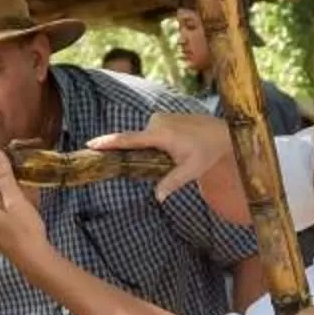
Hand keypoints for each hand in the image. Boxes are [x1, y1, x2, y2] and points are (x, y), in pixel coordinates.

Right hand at [89, 112, 231, 202]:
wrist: (222, 132)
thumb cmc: (207, 151)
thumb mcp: (191, 170)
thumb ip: (172, 182)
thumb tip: (158, 197)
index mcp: (161, 134)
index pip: (129, 140)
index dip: (109, 142)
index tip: (91, 144)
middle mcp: (157, 122)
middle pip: (137, 143)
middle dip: (142, 156)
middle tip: (167, 163)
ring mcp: (159, 118)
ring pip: (146, 140)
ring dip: (153, 150)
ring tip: (178, 154)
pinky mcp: (163, 117)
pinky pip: (152, 134)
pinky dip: (156, 143)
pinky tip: (178, 148)